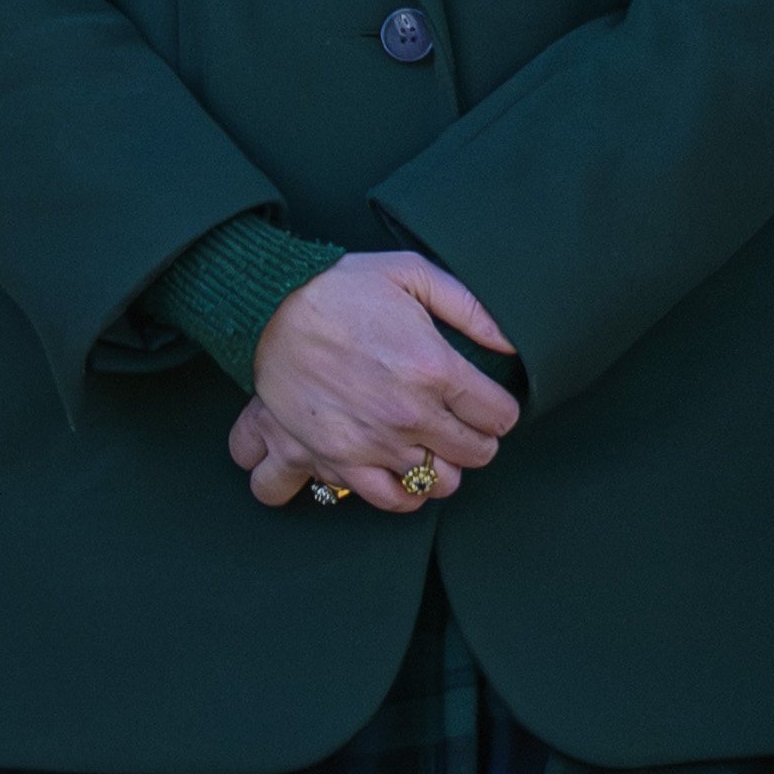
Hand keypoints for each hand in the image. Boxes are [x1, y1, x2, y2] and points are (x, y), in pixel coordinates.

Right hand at [243, 250, 521, 514]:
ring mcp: (368, 443)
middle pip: (475, 455)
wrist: (261, 308)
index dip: (497, 408)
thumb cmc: (336, 287)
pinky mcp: (329, 458)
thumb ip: (469, 306)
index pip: (501, 417)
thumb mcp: (409, 273)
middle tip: (454, 422)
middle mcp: (406, 415)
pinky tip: (391, 473)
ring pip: (435, 485)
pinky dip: (393, 493)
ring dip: (436, 469)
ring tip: (424, 449)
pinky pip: (380, 500)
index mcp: (434, 369)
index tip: (482, 402)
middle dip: (472, 439)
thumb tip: (511, 342)